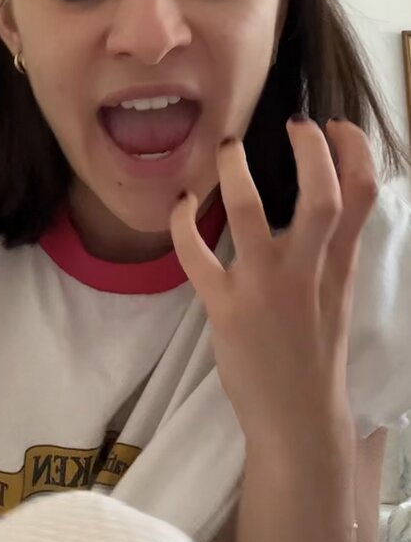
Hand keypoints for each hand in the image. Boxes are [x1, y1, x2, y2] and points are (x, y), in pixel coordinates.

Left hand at [170, 117, 377, 450]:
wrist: (298, 418)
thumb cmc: (315, 352)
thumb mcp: (338, 294)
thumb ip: (334, 248)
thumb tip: (327, 200)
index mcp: (339, 265)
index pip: (361, 196)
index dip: (353, 151)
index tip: (333, 125)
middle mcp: (307, 271)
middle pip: (321, 198)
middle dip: (311, 152)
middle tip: (295, 123)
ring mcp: (264, 288)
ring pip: (249, 213)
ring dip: (235, 173)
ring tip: (228, 147)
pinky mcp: (225, 308)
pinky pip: (195, 255)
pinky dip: (182, 223)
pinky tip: (180, 203)